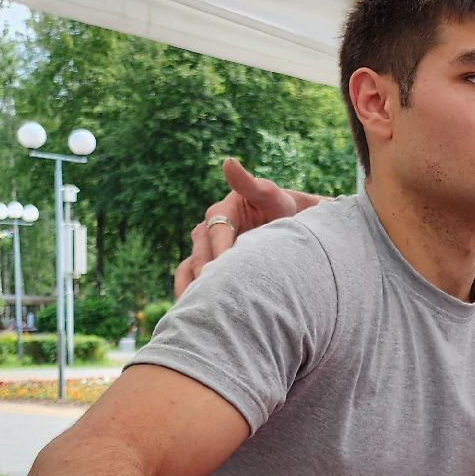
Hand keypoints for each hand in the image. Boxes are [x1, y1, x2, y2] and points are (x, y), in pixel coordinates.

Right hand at [173, 159, 316, 297]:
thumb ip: (249, 182)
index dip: (220, 250)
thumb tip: (228, 161)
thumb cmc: (279, 207)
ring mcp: (205, 249)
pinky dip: (192, 295)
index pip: (216, 233)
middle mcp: (207, 230)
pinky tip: (194, 314)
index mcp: (220, 212)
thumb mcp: (269, 194)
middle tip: (214, 298)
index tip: (225, 269)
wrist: (283, 224)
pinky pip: (191, 280)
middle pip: (201, 254)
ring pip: (190, 269)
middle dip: (206, 275)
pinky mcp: (206, 265)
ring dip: (191, 289)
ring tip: (195, 310)